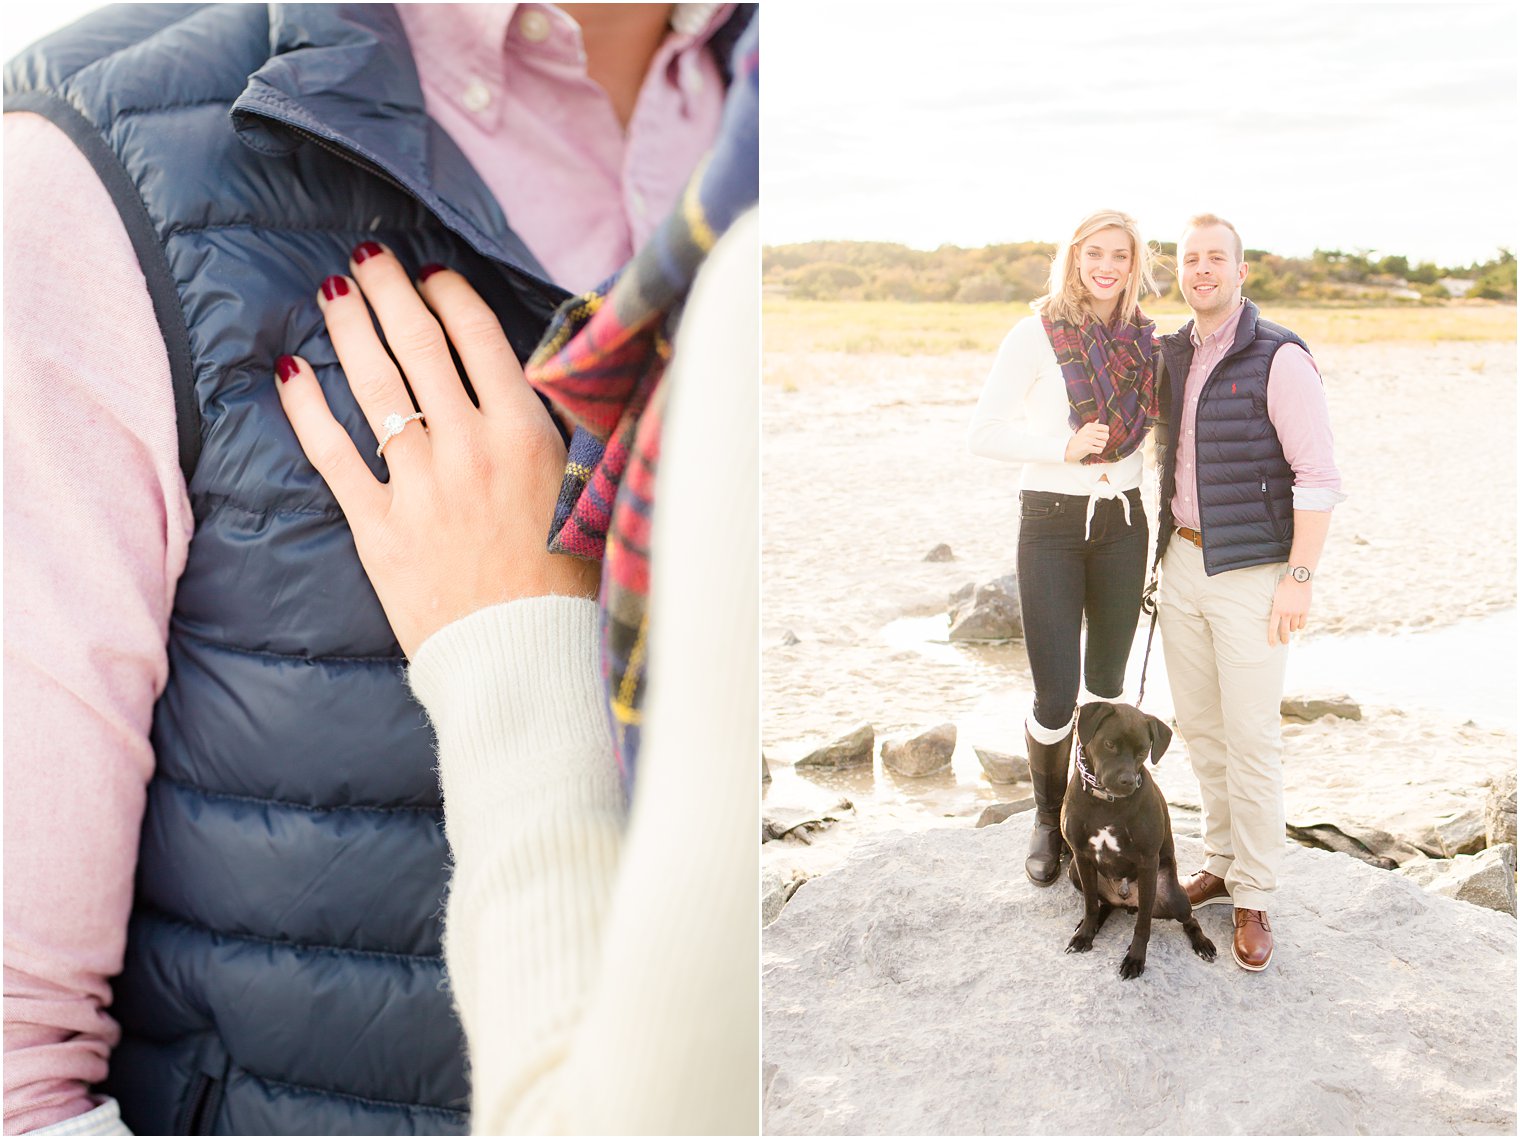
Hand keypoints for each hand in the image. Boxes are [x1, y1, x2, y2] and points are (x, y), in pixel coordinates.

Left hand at [275, 244, 599, 656]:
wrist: (523, 660)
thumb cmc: (565, 586)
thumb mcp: (583, 497)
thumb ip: (562, 438)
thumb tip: (551, 385)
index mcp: (525, 437)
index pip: (479, 339)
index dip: (449, 295)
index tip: (431, 274)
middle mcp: (468, 448)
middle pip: (419, 347)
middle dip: (389, 291)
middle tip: (368, 259)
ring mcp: (418, 485)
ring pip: (375, 386)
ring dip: (351, 330)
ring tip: (334, 293)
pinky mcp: (378, 527)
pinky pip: (332, 455)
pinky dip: (308, 410)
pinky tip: (291, 372)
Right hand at [1064, 421, 1109, 462]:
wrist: (1069, 449)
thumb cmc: (1079, 440)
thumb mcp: (1085, 430)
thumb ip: (1093, 425)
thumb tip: (1099, 419)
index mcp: (1089, 426)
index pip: (1106, 428)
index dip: (1105, 433)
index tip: (1100, 436)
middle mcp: (1088, 431)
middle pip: (1106, 436)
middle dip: (1104, 441)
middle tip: (1098, 443)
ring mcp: (1087, 439)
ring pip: (1104, 444)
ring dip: (1100, 447)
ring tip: (1094, 446)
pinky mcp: (1086, 447)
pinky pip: (1099, 450)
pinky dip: (1097, 451)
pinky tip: (1092, 450)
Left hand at [1269, 576, 1311, 645]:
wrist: (1298, 580)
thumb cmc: (1285, 587)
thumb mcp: (1276, 598)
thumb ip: (1277, 610)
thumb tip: (1277, 620)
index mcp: (1276, 610)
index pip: (1272, 628)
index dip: (1272, 638)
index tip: (1271, 645)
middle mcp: (1286, 613)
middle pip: (1284, 631)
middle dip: (1284, 639)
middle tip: (1284, 643)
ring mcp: (1296, 613)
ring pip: (1294, 628)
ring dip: (1292, 628)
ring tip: (1291, 625)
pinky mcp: (1304, 611)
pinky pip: (1302, 624)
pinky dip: (1300, 626)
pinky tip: (1298, 624)